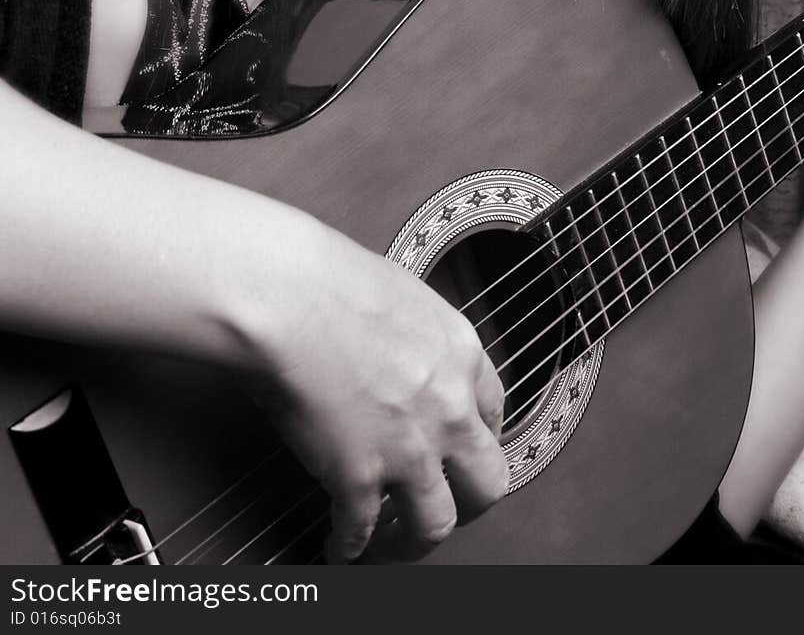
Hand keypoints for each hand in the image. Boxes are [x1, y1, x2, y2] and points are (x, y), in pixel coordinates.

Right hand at [242, 215, 508, 563]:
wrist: (288, 296)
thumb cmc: (325, 279)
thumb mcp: (400, 295)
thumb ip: (413, 337)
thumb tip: (393, 356)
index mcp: (460, 353)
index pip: (493, 410)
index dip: (476, 438)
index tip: (458, 450)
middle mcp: (448, 406)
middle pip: (487, 480)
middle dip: (469, 502)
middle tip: (447, 507)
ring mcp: (409, 448)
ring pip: (437, 523)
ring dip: (413, 542)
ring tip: (392, 546)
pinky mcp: (359, 477)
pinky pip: (361, 531)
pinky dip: (349, 546)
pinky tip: (339, 547)